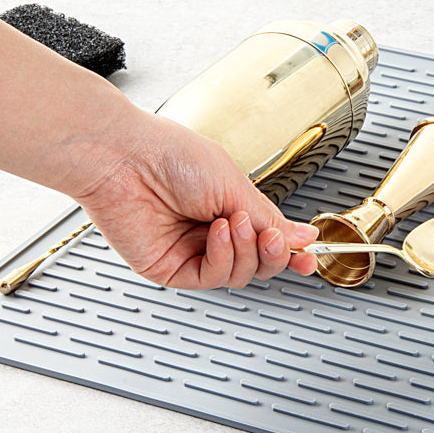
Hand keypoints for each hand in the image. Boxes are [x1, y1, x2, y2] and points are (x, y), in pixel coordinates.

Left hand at [73, 112, 319, 289]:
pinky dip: (222, 257)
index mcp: (228, 206)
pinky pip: (212, 277)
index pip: (267, 238)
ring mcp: (191, 251)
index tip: (309, 257)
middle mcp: (211, 231)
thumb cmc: (169, 155)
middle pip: (258, 263)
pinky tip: (216, 233)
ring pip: (239, 274)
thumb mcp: (235, 184)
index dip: (291, 251)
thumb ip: (269, 218)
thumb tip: (301, 236)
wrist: (124, 158)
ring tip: (232, 221)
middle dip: (273, 253)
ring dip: (245, 249)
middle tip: (273, 237)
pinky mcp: (170, 269)